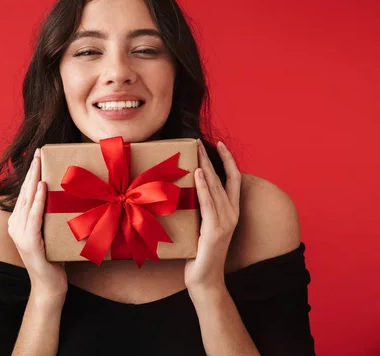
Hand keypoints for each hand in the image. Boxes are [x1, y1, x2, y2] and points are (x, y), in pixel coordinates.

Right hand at [7, 148, 67, 298]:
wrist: (50, 286)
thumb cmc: (54, 258)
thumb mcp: (50, 232)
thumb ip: (50, 216)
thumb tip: (64, 196)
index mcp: (18, 221)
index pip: (24, 192)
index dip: (30, 173)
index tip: (37, 156)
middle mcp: (15, 225)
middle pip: (24, 192)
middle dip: (32, 170)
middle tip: (39, 151)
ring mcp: (19, 234)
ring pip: (27, 200)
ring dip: (34, 179)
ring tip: (39, 162)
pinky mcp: (28, 242)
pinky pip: (33, 216)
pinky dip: (37, 200)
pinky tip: (41, 186)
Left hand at [184, 139, 241, 293]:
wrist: (203, 279)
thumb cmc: (198, 252)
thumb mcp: (200, 225)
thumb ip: (200, 208)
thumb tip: (186, 188)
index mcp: (231, 211)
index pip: (233, 179)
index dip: (228, 160)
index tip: (218, 144)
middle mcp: (232, 213)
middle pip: (221, 178)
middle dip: (210, 158)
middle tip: (197, 141)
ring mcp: (226, 222)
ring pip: (215, 186)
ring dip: (205, 166)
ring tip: (196, 149)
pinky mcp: (215, 230)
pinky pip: (209, 203)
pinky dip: (203, 186)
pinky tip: (198, 173)